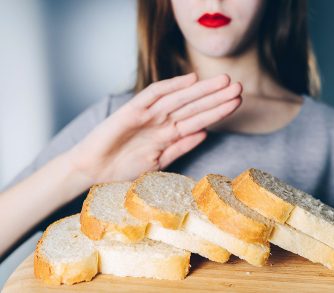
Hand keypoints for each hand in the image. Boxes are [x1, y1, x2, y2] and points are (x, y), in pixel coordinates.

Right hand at [67, 72, 241, 184]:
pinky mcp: (131, 111)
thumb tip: (204, 134)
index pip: (198, 120)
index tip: (237, 102)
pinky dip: (171, 87)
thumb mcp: (158, 162)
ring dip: (202, 91)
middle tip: (238, 86)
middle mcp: (161, 122)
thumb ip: (180, 148)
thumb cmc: (122, 169)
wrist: (92, 171)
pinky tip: (190, 80)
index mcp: (169, 135)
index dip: (218, 111)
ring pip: (179, 99)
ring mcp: (147, 115)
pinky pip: (153, 95)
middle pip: (193, 107)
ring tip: (224, 81)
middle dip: (216, 97)